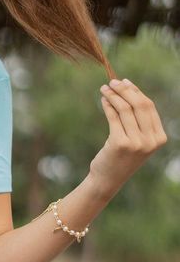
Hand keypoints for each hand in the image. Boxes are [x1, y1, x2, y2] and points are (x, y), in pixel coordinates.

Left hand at [88, 78, 167, 197]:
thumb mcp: (137, 140)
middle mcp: (150, 141)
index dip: (136, 92)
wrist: (108, 180)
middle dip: (125, 90)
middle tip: (112, 82)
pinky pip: (113, 117)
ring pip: (125, 109)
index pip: (149, 107)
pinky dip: (107, 105)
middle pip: (139, 105)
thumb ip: (139, 120)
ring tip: (104, 89)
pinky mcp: (120, 143)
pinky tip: (103, 100)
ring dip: (113, 95)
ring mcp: (136, 143)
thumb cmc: (121, 157)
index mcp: (159, 138)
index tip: (125, 82)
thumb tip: (129, 87)